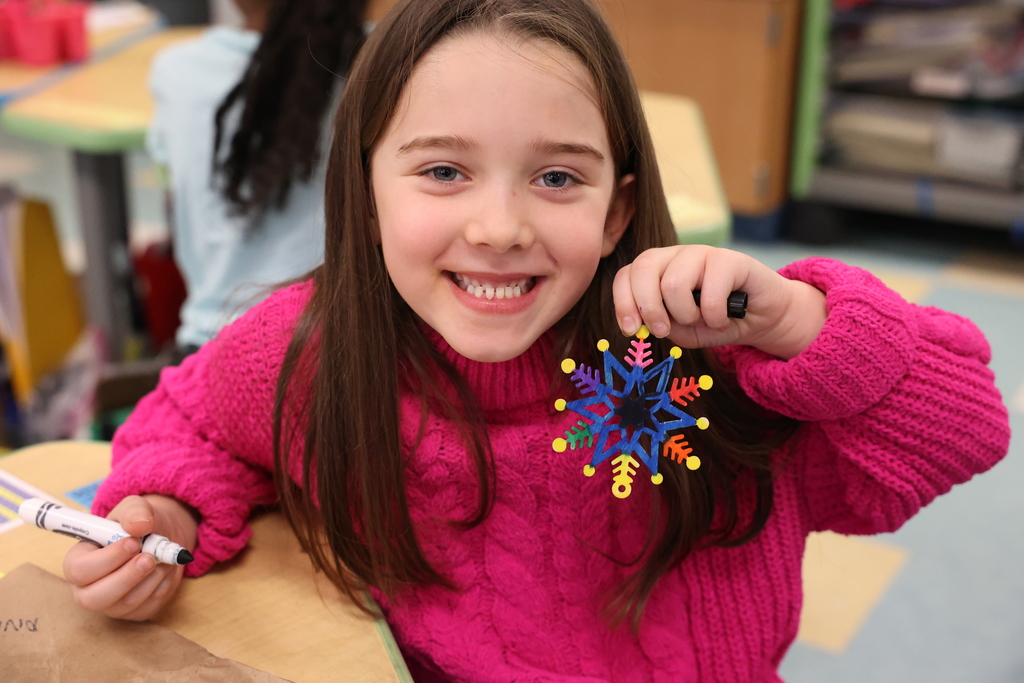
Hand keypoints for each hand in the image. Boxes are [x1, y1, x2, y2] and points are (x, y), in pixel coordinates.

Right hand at [63, 494, 198, 620]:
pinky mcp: (135, 612)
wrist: (160, 536)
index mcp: (78, 561)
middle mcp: (88, 588)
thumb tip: (140, 525)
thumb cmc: (137, 524)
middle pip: (95, 599)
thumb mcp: (134, 508)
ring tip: (162, 556)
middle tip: (149, 558)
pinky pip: (149, 606)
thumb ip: (134, 512)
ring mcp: (112, 604)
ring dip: (151, 577)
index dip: (108, 559)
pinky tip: (165, 567)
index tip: (133, 542)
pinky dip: (163, 584)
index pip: (80, 570)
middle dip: (126, 578)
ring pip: (127, 603)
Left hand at [613, 245, 825, 358]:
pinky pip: (710, 291)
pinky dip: (714, 316)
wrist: (761, 318)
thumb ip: (661, 325)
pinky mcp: (730, 259)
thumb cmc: (715, 321)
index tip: (631, 330)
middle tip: (663, 330)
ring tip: (703, 321)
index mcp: (657, 270)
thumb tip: (643, 321)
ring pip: (673, 283)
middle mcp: (675, 256)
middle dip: (648, 308)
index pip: (626, 275)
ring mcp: (701, 253)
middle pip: (643, 269)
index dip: (623, 302)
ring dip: (687, 314)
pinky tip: (723, 318)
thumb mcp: (682, 331)